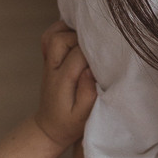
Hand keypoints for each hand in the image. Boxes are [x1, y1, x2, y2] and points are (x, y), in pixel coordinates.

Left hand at [34, 21, 96, 150]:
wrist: (49, 127)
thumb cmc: (69, 123)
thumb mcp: (82, 116)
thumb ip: (87, 94)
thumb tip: (91, 70)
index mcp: (61, 80)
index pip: (76, 54)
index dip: (93, 50)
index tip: (108, 53)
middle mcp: (52, 68)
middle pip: (61, 39)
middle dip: (82, 37)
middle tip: (98, 45)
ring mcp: (48, 62)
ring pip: (53, 34)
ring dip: (71, 30)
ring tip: (89, 37)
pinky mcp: (49, 60)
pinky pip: (50, 37)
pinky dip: (62, 30)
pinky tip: (76, 35)